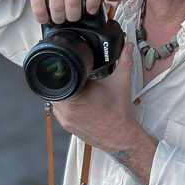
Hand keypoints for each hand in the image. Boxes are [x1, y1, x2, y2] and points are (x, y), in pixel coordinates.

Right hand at [4, 0, 125, 22]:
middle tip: (70, 17)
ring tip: (57, 17)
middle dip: (73, 16)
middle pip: (74, 1)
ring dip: (58, 18)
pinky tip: (44, 17)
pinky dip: (43, 18)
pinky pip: (40, 9)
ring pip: (57, 7)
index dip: (95, 0)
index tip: (92, 10)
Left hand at [51, 43, 158, 184]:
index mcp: (75, 97)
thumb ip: (124, 61)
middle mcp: (66, 110)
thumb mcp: (122, 82)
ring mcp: (65, 120)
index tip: (74, 68)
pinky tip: (81, 104)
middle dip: (67, 82)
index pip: (60, 78)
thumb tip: (127, 47)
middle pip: (57, 89)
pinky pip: (61, 112)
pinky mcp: (68, 127)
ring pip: (57, 101)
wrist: (122, 137)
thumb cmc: (119, 115)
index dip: (65, 71)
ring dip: (66, 94)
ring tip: (81, 91)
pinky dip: (68, 106)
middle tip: (80, 80)